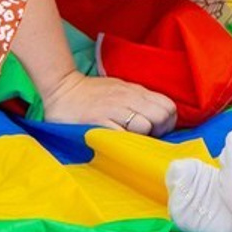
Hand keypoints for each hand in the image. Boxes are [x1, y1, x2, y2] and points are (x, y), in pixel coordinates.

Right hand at [39, 69, 177, 135]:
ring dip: (141, 137)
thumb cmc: (94, 94)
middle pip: (162, 116)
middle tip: (145, 137)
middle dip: (158, 131)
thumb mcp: (121, 91)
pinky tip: (117, 141)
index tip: (157, 130)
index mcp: (135, 91)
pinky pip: (123, 134)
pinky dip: (124, 141)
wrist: (63, 90)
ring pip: (145, 125)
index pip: (169, 106)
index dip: (168, 122)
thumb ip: (139, 101)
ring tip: (130, 139)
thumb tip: (160, 117)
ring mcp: (114, 109)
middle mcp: (128, 98)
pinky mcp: (99, 121)